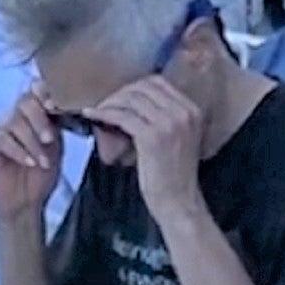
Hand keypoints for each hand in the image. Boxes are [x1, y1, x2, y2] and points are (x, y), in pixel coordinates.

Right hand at [0, 88, 66, 222]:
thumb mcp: (56, 146)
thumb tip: (60, 105)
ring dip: (31, 142)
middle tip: (49, 140)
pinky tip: (29, 162)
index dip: (43, 92)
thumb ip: (55, 124)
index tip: (54, 106)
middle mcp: (14, 115)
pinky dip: (18, 151)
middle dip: (39, 120)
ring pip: (13, 121)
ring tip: (42, 162)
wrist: (27, 201)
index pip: (34, 90)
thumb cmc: (43, 173)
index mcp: (33, 113)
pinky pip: (1, 138)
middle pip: (23, 102)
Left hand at [86, 77, 206, 222]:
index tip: (117, 95)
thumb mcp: (177, 136)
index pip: (157, 82)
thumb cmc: (173, 172)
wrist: (179, 202)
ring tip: (96, 109)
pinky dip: (103, 113)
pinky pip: (121, 115)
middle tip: (103, 102)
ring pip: (130, 99)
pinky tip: (92, 115)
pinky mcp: (152, 136)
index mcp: (192, 110)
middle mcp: (184, 112)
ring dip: (109, 102)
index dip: (133, 86)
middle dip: (119, 93)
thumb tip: (131, 96)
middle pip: (142, 87)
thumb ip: (163, 114)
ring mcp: (170, 123)